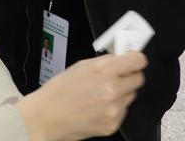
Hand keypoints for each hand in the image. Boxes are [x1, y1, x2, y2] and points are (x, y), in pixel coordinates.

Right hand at [16, 52, 147, 140]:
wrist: (46, 118)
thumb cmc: (58, 92)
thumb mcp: (81, 66)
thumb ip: (105, 62)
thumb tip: (121, 58)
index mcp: (104, 70)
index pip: (138, 61)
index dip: (136, 59)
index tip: (133, 61)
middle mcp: (112, 90)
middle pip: (138, 79)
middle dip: (129, 76)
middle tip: (117, 77)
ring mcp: (113, 109)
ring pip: (131, 96)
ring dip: (122, 93)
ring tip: (101, 94)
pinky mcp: (112, 124)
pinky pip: (123, 111)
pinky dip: (115, 108)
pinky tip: (98, 106)